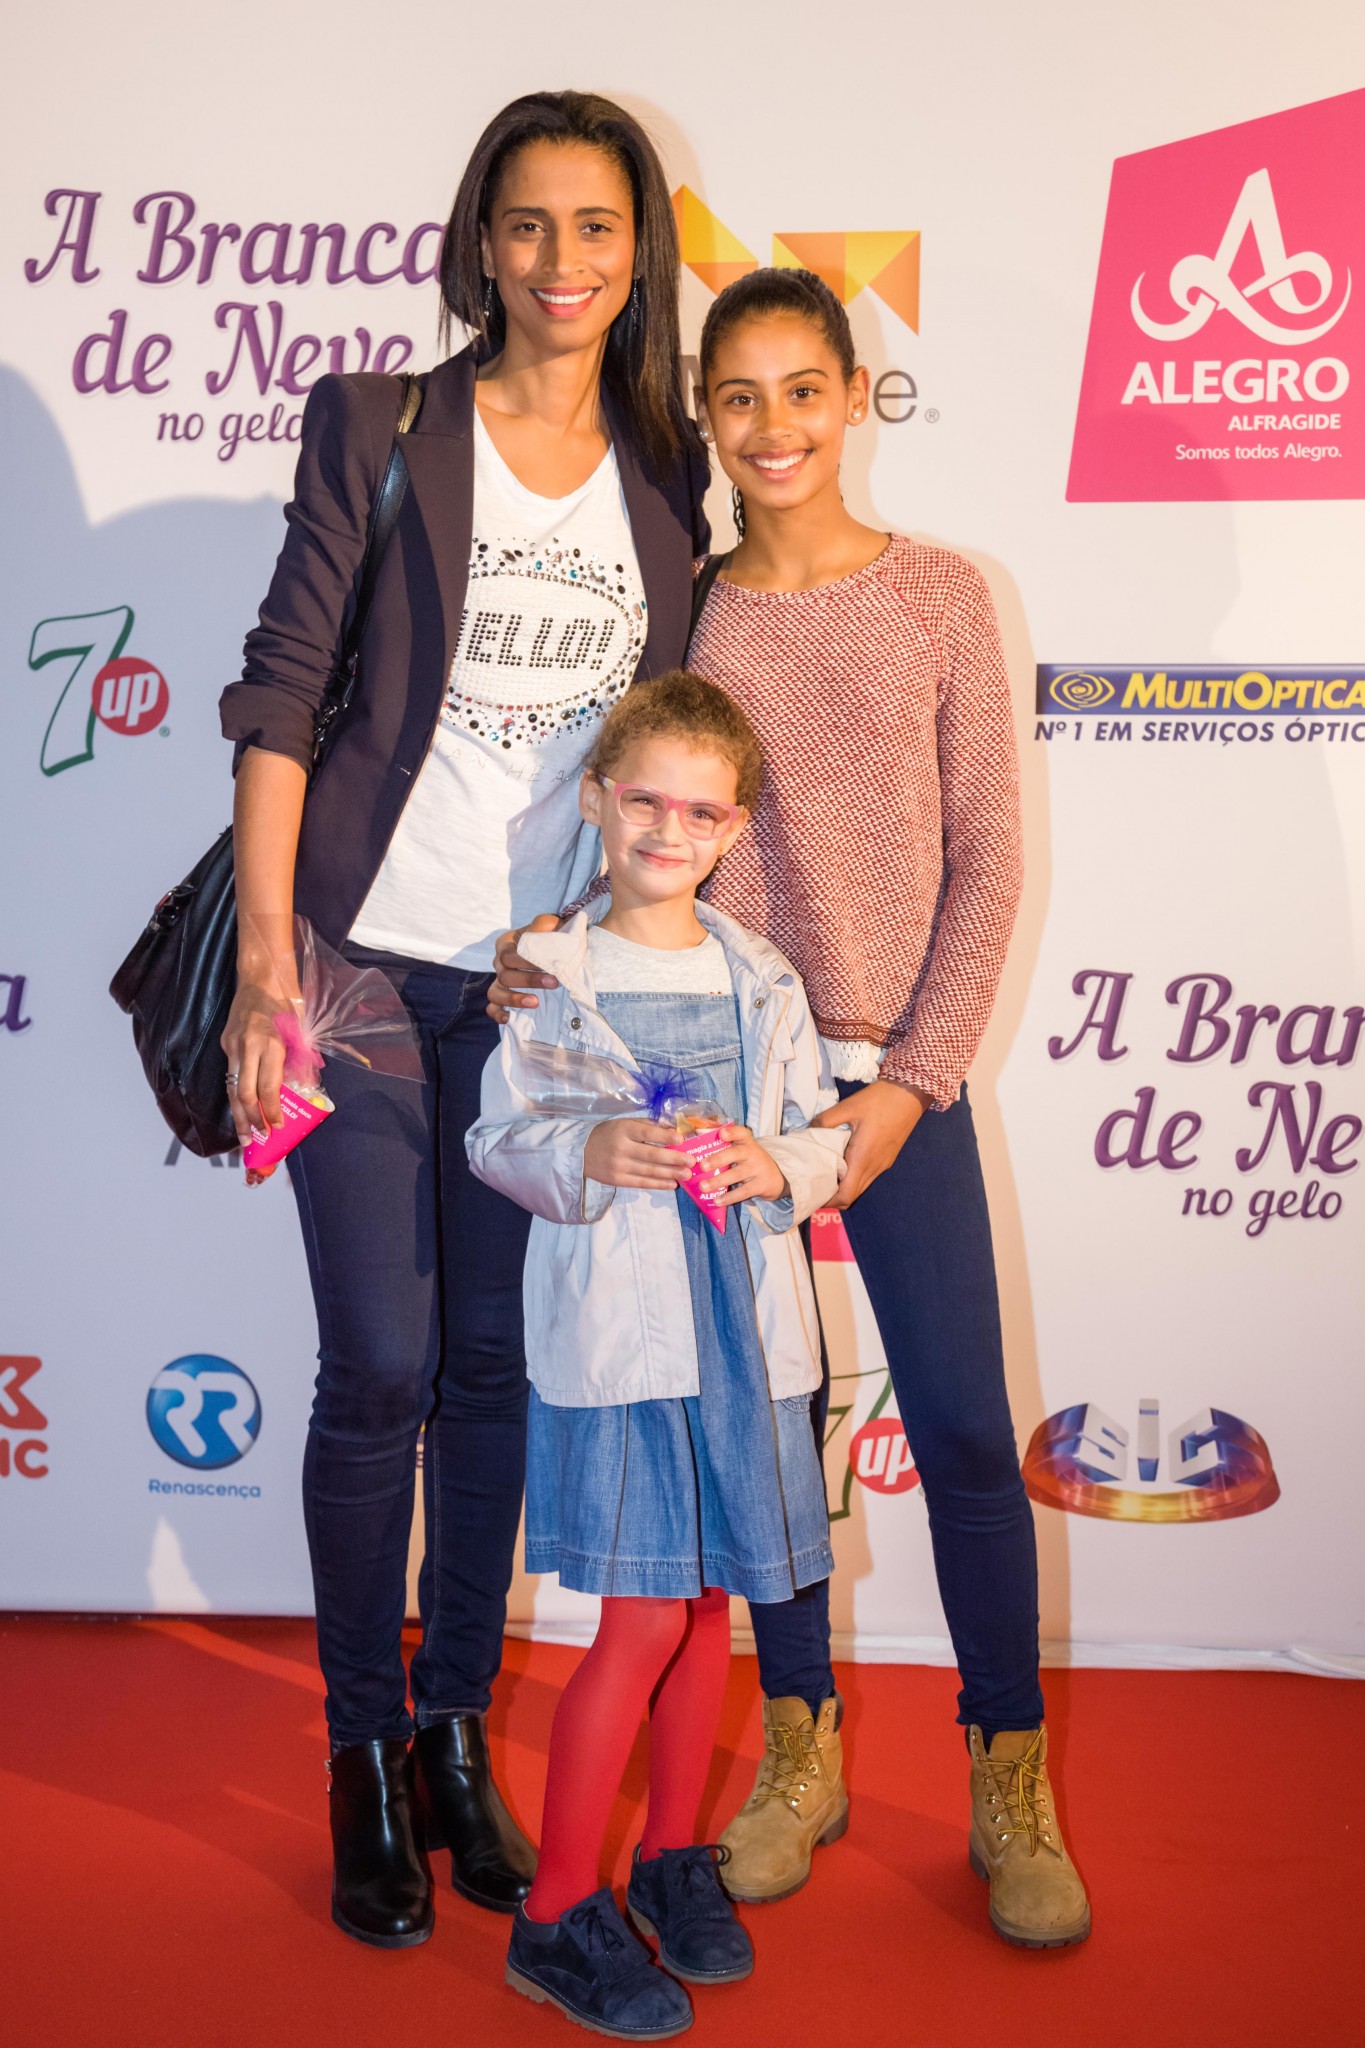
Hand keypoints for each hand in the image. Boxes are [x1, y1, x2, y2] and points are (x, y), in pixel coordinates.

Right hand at [221, 966, 302, 1145]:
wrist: (260, 978)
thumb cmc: (286, 1004)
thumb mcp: (301, 1032)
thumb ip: (300, 1062)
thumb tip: (302, 1091)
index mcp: (271, 1043)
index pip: (268, 1087)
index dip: (271, 1111)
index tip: (276, 1128)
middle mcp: (248, 1046)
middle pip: (243, 1093)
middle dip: (250, 1120)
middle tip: (256, 1140)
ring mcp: (232, 1045)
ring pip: (231, 1087)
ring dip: (237, 1114)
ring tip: (243, 1135)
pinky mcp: (225, 1042)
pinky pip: (230, 1074)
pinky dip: (234, 1095)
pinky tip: (240, 1109)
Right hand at [488, 915, 561, 1021]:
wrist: (556, 950)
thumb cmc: (551, 936)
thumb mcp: (549, 925)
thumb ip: (543, 925)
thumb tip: (538, 932)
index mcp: (506, 944)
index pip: (509, 955)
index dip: (527, 962)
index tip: (549, 965)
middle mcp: (499, 962)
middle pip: (505, 975)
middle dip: (530, 980)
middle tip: (554, 982)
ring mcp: (499, 981)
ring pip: (495, 992)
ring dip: (514, 999)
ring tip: (535, 1002)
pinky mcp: (503, 997)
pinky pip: (492, 1007)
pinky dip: (497, 1013)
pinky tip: (508, 1018)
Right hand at [583, 1118, 695, 1191]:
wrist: (581, 1152)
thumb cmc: (608, 1134)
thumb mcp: (624, 1123)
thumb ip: (647, 1125)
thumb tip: (673, 1130)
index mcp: (623, 1130)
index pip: (646, 1133)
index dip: (664, 1137)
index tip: (681, 1140)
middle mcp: (621, 1148)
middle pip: (651, 1155)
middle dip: (674, 1159)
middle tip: (691, 1162)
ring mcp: (619, 1166)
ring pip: (649, 1171)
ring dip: (670, 1174)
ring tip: (686, 1174)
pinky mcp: (618, 1180)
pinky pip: (642, 1183)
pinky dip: (658, 1184)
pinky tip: (672, 1184)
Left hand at [697, 1126, 787, 1207]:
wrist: (776, 1177)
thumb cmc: (750, 1161)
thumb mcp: (743, 1150)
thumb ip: (724, 1146)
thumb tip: (698, 1138)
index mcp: (746, 1142)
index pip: (741, 1133)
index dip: (732, 1132)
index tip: (722, 1133)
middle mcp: (753, 1153)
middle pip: (736, 1153)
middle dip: (718, 1159)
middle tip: (703, 1166)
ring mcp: (758, 1169)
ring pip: (737, 1174)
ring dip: (719, 1181)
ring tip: (703, 1187)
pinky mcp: (761, 1185)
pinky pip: (743, 1192)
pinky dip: (730, 1197)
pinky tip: (717, 1200)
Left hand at [811, 1080, 927, 1208]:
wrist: (910, 1093)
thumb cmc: (878, 1100)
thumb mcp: (847, 1107)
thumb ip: (825, 1121)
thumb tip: (807, 1131)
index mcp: (862, 1158)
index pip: (846, 1195)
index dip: (828, 1201)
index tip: (813, 1195)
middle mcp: (875, 1167)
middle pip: (852, 1196)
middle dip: (833, 1197)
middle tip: (814, 1186)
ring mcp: (883, 1164)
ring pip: (861, 1187)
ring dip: (844, 1188)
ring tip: (826, 1175)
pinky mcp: (888, 1158)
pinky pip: (869, 1177)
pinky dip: (854, 1178)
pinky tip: (843, 1164)